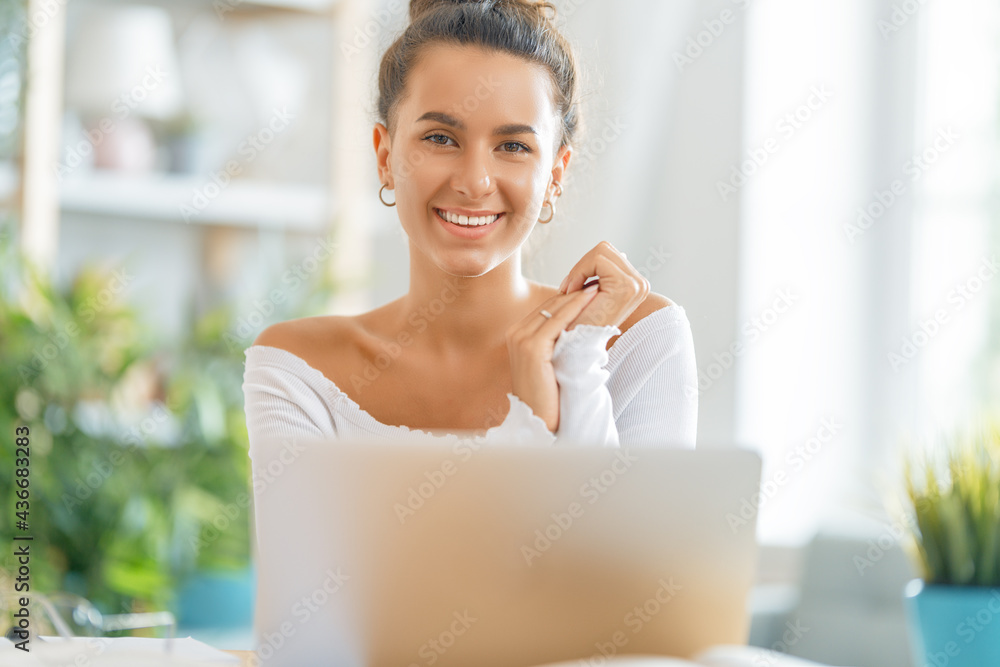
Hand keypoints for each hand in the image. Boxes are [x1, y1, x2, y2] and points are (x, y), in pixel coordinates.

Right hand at [505, 286, 600, 431]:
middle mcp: (515, 333)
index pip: (545, 309)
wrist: (537, 420)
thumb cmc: (548, 395)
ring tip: (596, 286)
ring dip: (576, 297)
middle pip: (549, 306)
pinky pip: (558, 321)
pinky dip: (575, 308)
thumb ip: (555, 343)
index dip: (567, 299)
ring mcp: (521, 339)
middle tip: (595, 282)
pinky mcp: (532, 348)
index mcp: (516, 335)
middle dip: (573, 294)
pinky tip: (590, 299)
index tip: (588, 291)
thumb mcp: (548, 362)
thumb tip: (576, 326)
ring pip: (554, 310)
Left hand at [558, 241, 650, 329]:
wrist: (573, 348)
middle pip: (604, 249)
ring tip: (570, 292)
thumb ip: (606, 275)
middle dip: (582, 267)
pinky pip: (597, 259)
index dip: (584, 266)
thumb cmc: (577, 324)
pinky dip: (578, 272)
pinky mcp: (627, 286)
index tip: (570, 288)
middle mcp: (642, 284)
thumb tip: (623, 254)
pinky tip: (572, 292)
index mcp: (636, 285)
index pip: (607, 254)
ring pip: (600, 251)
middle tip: (567, 289)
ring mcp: (637, 285)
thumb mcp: (594, 294)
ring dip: (579, 270)